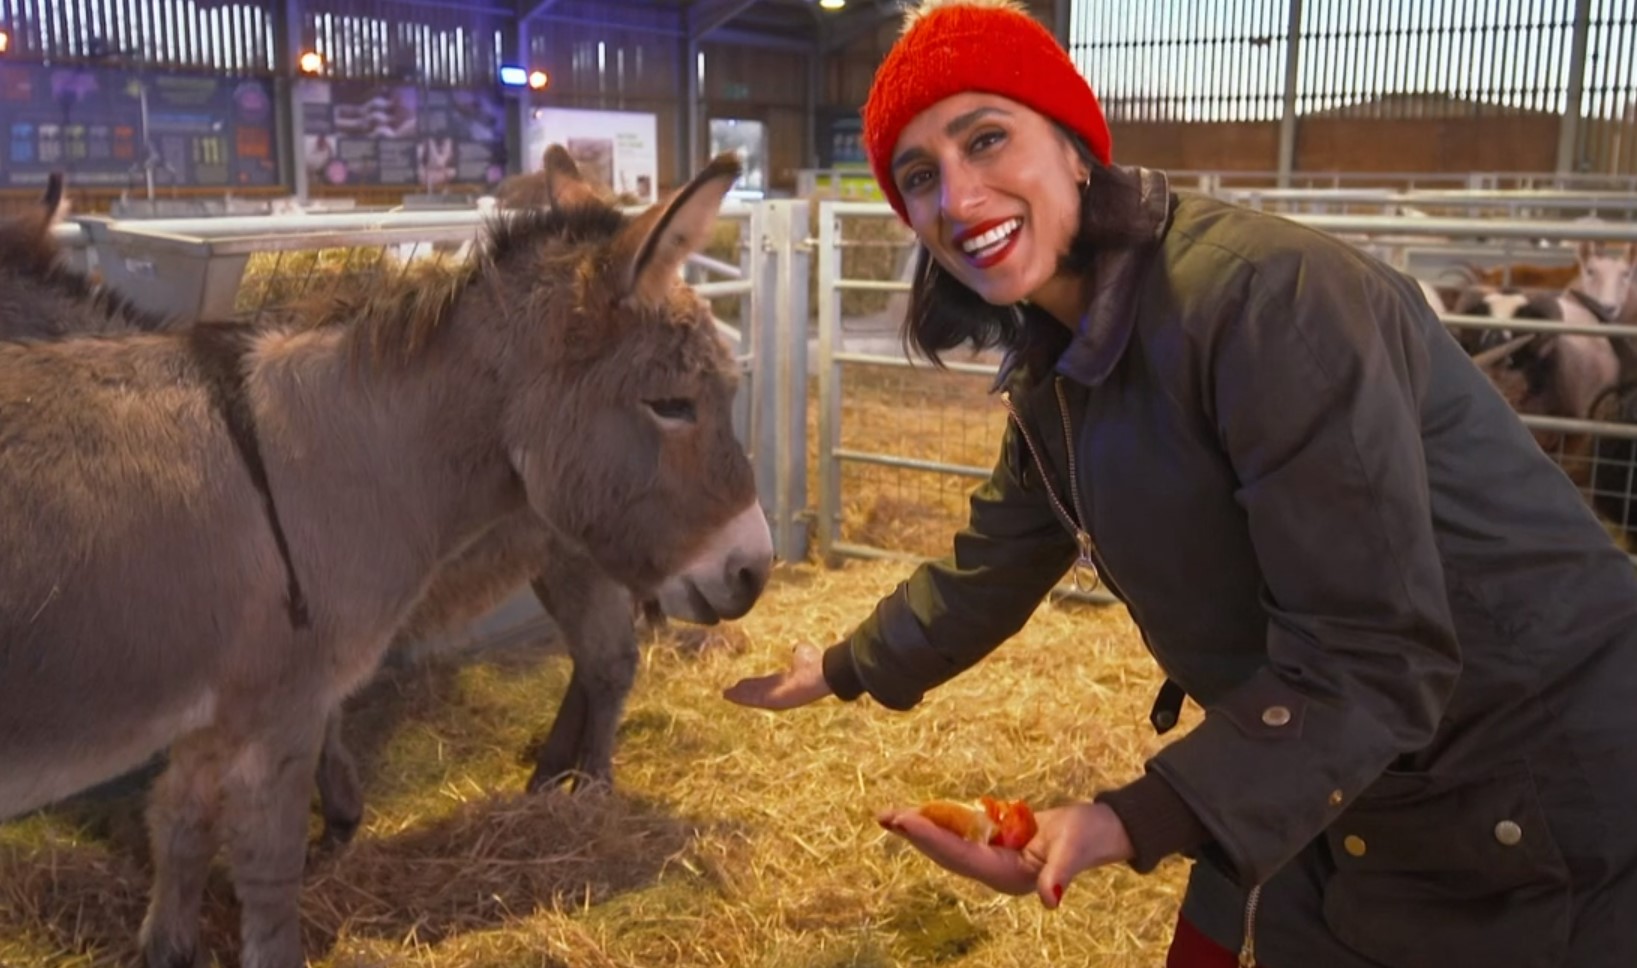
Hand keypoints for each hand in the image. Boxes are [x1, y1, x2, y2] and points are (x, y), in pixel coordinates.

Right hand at [722, 642, 832, 709]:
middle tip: (728, 691)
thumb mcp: (803, 652)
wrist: (824, 671)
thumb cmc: (816, 662)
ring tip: (725, 694)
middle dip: (743, 692)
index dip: (753, 684)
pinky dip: (743, 698)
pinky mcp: (776, 701)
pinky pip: (756, 700)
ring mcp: (778, 698)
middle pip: (757, 693)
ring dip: (740, 696)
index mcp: (786, 681)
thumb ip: (798, 651)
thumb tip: (796, 645)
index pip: (766, 684)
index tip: (741, 682)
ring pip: (754, 698)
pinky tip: (732, 696)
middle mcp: (781, 692)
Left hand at [876, 800, 1133, 908]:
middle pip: (947, 854)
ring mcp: (994, 860)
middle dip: (917, 835)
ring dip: (921, 831)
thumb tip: (1051, 900)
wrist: (1100, 832)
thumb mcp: (1074, 851)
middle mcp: (995, 871)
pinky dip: (939, 824)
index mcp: (1008, 876)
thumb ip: (1061, 875)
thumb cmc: (1089, 837)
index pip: (961, 856)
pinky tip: (920, 815)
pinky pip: (960, 835)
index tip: (907, 822)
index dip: (933, 839)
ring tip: (889, 816)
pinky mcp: (996, 846)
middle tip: (886, 816)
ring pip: (949, 845)